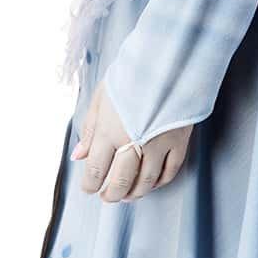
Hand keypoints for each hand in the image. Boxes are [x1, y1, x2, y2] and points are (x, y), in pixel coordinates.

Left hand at [73, 79, 192, 202]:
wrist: (168, 60)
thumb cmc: (132, 74)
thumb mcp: (102, 95)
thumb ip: (90, 127)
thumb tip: (79, 155)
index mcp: (110, 130)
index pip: (96, 169)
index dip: (90, 184)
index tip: (89, 189)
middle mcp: (133, 141)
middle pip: (120, 181)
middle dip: (111, 194)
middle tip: (107, 197)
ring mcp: (159, 144)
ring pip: (145, 181)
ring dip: (135, 193)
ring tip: (128, 196)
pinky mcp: (179, 142)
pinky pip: (170, 171)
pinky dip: (159, 182)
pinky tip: (152, 184)